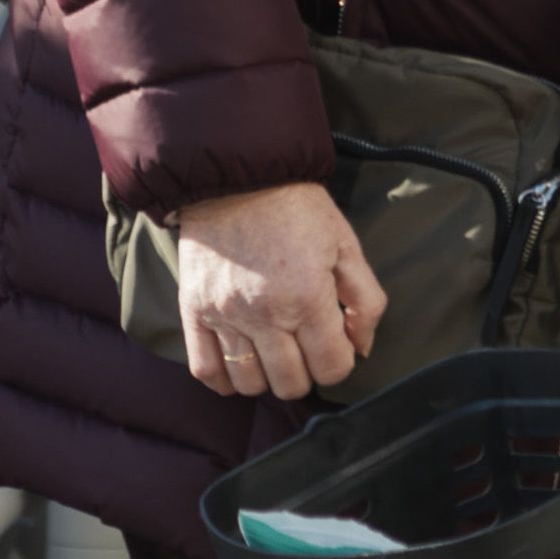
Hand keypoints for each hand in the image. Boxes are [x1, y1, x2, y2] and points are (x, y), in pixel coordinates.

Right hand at [173, 180, 388, 400]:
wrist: (239, 175)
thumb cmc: (298, 208)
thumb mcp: (347, 245)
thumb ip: (365, 301)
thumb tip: (362, 348)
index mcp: (309, 297)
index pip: (332, 368)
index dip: (340, 362)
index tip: (336, 345)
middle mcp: (265, 314)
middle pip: (291, 383)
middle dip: (307, 373)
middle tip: (306, 349)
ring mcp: (226, 316)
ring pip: (249, 384)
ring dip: (268, 378)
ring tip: (274, 354)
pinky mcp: (194, 310)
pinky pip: (205, 370)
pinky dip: (224, 380)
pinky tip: (240, 367)